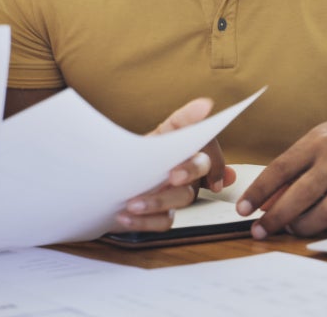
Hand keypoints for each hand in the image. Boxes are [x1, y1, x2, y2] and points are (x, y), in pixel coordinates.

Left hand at [113, 98, 236, 231]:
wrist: (111, 180)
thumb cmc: (140, 154)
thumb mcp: (159, 134)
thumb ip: (183, 121)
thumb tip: (206, 104)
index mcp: (189, 154)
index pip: (210, 154)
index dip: (215, 160)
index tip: (208, 162)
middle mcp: (189, 176)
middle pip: (199, 175)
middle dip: (189, 173)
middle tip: (172, 175)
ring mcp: (177, 197)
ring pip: (180, 200)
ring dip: (157, 202)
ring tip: (132, 203)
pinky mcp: (164, 217)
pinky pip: (162, 223)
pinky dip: (143, 221)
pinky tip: (123, 216)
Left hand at [235, 103, 326, 237]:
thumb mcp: (318, 140)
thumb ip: (293, 168)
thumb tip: (266, 199)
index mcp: (316, 143)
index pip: (280, 169)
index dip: (258, 191)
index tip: (243, 209)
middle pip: (299, 196)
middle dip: (275, 218)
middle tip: (259, 231)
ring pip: (323, 214)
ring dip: (302, 227)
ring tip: (290, 228)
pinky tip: (321, 227)